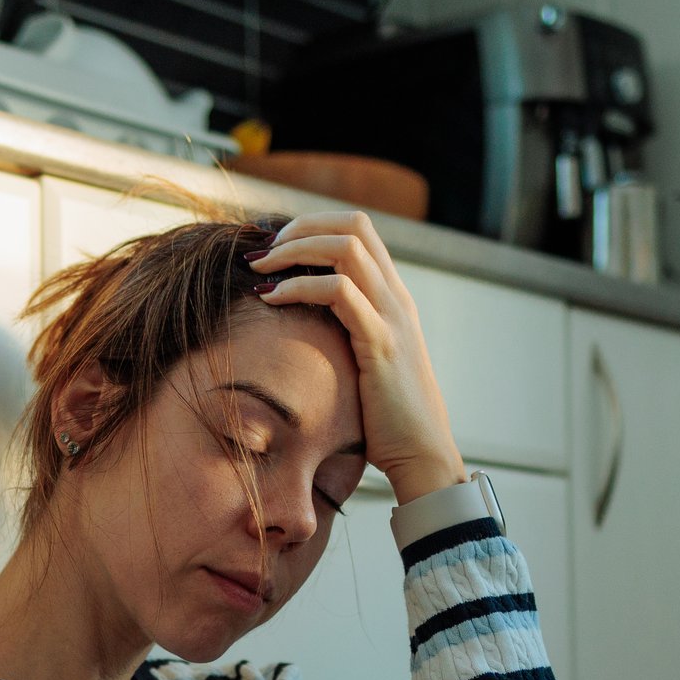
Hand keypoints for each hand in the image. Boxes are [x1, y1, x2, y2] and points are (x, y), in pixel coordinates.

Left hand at [247, 211, 467, 502]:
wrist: (420, 455)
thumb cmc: (385, 419)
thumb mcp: (363, 364)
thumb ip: (342, 337)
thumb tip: (299, 328)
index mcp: (392, 298)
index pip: (357, 230)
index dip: (312, 226)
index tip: (274, 248)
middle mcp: (396, 297)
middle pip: (353, 225)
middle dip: (300, 227)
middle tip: (261, 251)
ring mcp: (392, 316)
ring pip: (346, 248)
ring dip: (294, 249)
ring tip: (258, 269)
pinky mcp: (381, 343)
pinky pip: (338, 292)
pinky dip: (298, 286)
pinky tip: (270, 299)